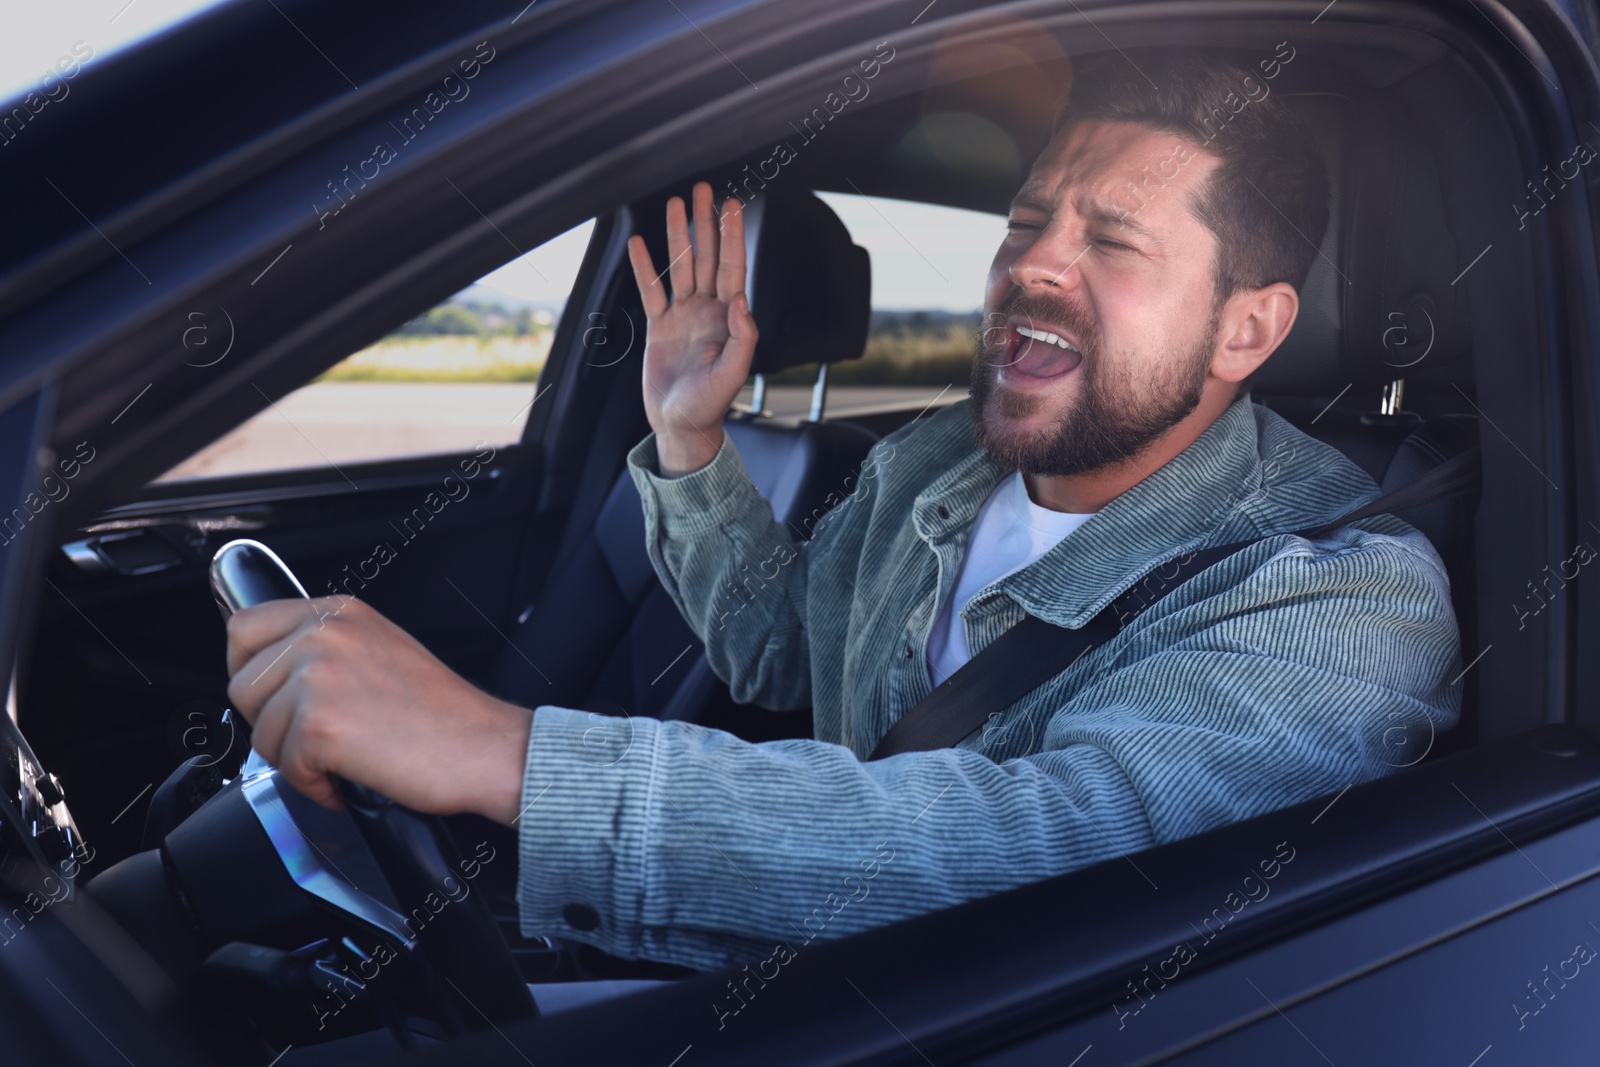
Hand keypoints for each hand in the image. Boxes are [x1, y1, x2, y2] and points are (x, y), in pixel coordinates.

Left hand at [225, 595, 532, 825]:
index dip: (248, 670)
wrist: (484, 748)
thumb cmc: (444, 714)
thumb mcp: (380, 650)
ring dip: (293, 759)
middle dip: (271, 724)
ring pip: (259, 731)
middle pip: (242, 685)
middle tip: (314, 740)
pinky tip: (348, 779)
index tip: (270, 697)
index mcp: (339, 613)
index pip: (244, 627)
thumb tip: (272, 674)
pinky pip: (284, 766)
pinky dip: (314, 785)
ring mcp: (319, 676)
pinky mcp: (319, 723)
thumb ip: (326, 648)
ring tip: (342, 760)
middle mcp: (324, 634)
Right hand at [627, 180, 757, 475]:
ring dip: (678, 235)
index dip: (732, 236)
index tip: (731, 206)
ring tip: (674, 203)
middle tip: (704, 189)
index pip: (732, 267)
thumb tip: (742, 301)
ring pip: (680, 266)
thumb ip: (742, 338)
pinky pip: (651, 291)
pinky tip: (639, 244)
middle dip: (705, 223)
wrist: (681, 425)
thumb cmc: (710, 405)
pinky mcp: (660, 327)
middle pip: (707, 257)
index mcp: (728, 318)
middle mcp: (707, 310)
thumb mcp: (733, 374)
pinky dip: (644, 267)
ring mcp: (683, 316)